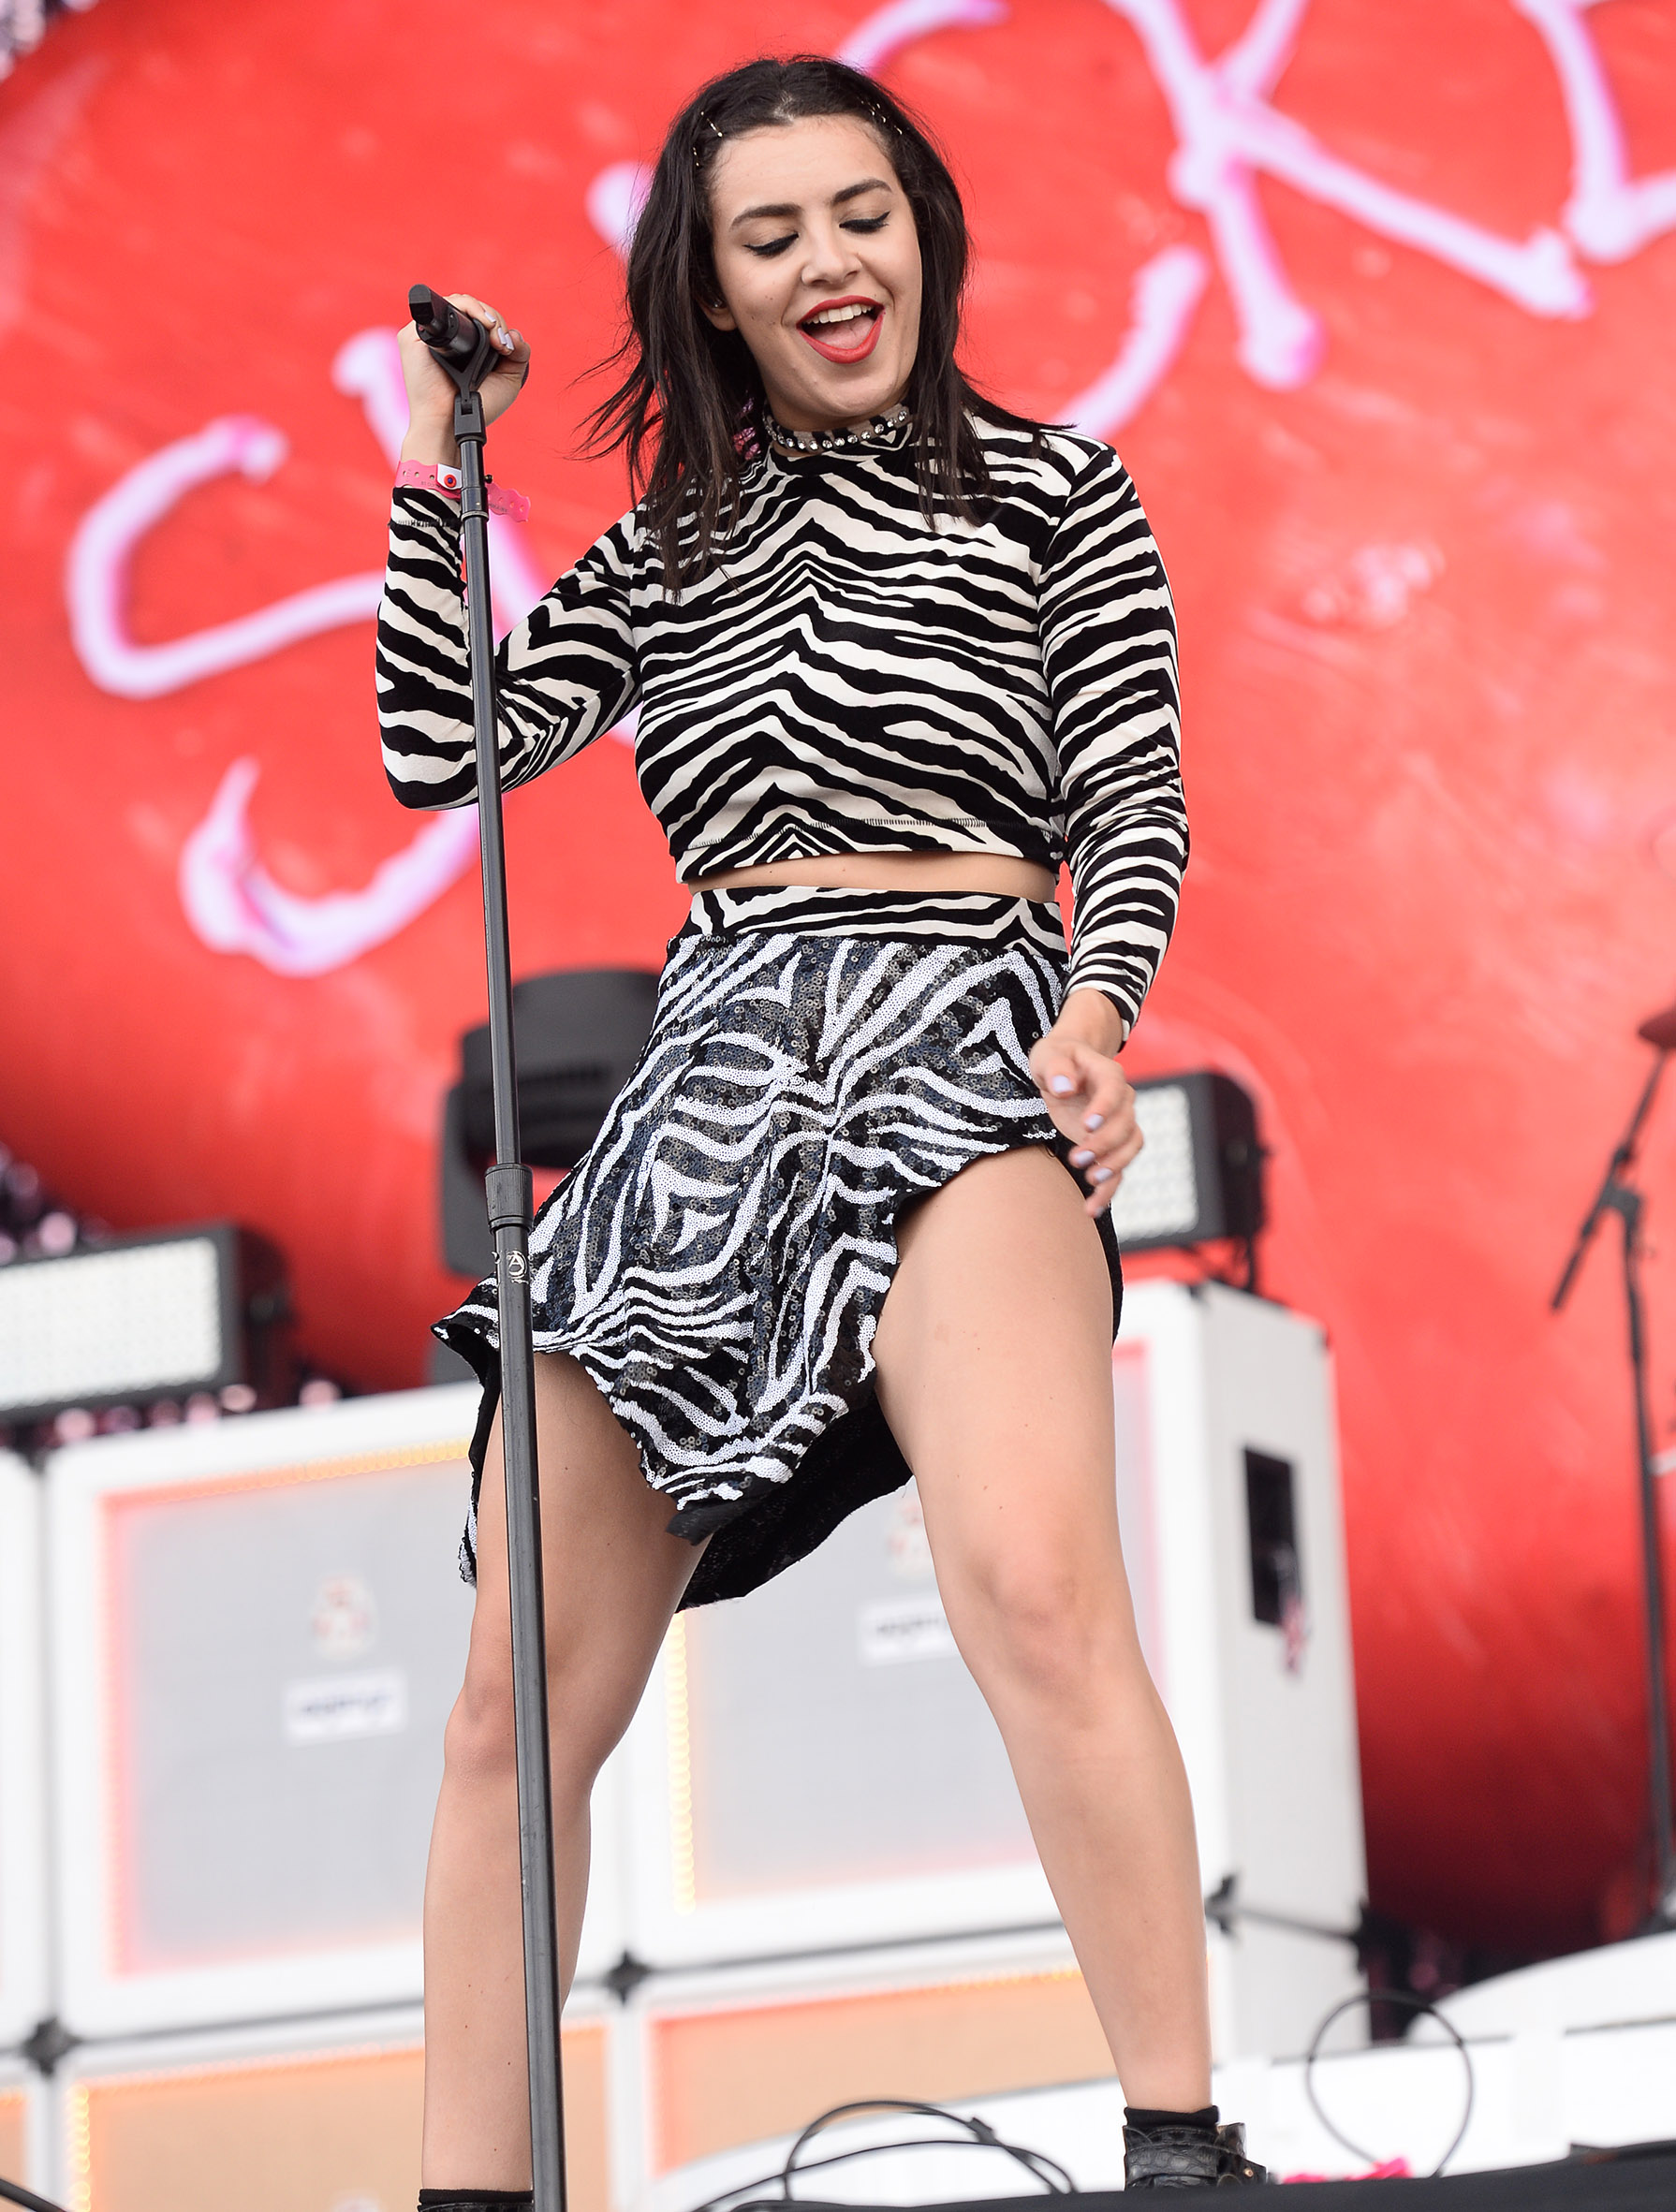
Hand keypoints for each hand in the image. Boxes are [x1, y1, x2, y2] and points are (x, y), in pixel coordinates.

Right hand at [397, 291, 530, 466]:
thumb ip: (518, 356)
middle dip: (493, 320)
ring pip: (458, 302)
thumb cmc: (477, 406)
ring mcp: (425, 333)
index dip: (495, 324)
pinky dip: (468, 308)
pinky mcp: (413, 335)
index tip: (507, 347)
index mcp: (459, 343)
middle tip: (504, 344)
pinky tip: (484, 325)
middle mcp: (441, 335)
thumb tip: (515, 333)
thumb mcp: (506, 379)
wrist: (452, 423)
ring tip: (497, 336)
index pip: (477, 317)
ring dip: (484, 313)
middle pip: (470, 307)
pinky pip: (443, 307)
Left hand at [1028, 990, 1141, 1217]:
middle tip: (1077, 1158)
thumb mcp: (1048, 1055)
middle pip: (1126, 1124)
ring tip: (1090, 1181)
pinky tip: (1092, 1209)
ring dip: (1113, 1166)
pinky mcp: (1109, 1144)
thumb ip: (1055, 1067)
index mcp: (1108, 1073)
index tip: (1087, 1124)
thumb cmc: (1056, 1058)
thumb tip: (1064, 1088)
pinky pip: (1118, 1168)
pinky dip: (1108, 1190)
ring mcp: (1119, 1123)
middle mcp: (1121, 1099)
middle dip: (1104, 1144)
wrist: (1068, 1067)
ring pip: (1130, 1148)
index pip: (1115, 1090)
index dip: (1105, 1108)